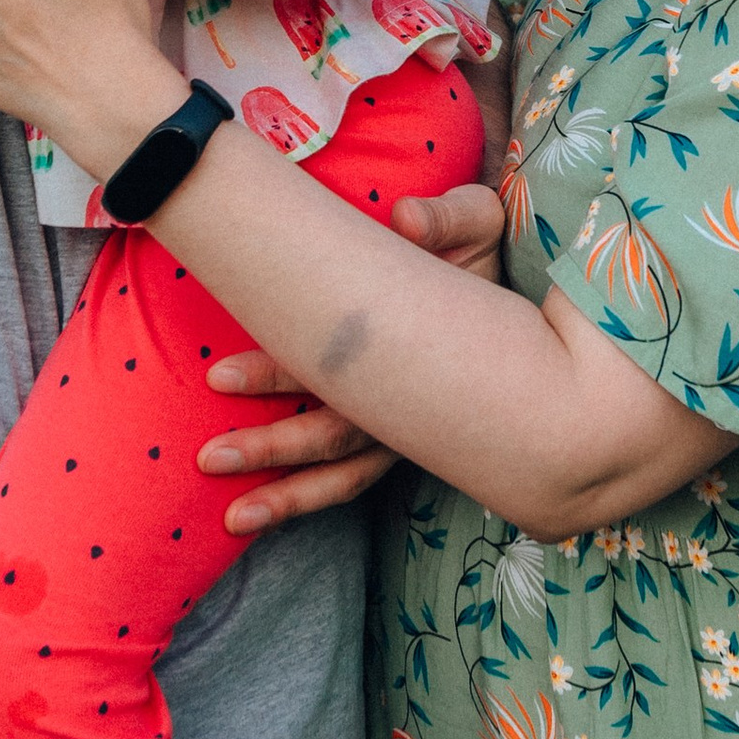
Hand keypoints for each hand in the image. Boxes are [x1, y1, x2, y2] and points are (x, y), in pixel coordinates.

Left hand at [193, 175, 502, 530]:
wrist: (529, 308)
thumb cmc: (484, 256)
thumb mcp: (478, 224)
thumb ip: (448, 218)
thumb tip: (406, 219)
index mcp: (418, 350)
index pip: (340, 373)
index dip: (277, 374)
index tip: (217, 376)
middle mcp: (412, 402)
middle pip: (335, 434)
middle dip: (270, 447)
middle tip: (209, 457)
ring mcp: (407, 426)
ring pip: (346, 469)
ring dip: (290, 496)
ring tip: (232, 519)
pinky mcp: (402, 437)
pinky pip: (355, 476)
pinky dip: (313, 497)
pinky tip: (264, 513)